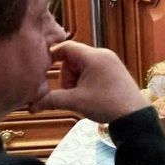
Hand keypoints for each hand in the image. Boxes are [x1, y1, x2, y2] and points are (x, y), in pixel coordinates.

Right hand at [28, 41, 147, 122]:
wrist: (135, 116)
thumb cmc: (107, 105)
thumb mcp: (75, 102)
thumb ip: (51, 100)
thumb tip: (30, 105)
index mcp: (94, 56)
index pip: (65, 47)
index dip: (51, 57)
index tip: (42, 69)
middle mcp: (103, 54)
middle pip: (73, 59)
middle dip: (67, 77)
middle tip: (72, 93)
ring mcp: (111, 62)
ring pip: (82, 66)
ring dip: (76, 81)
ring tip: (82, 96)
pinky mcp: (115, 71)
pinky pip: (93, 70)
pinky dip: (86, 81)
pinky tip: (91, 95)